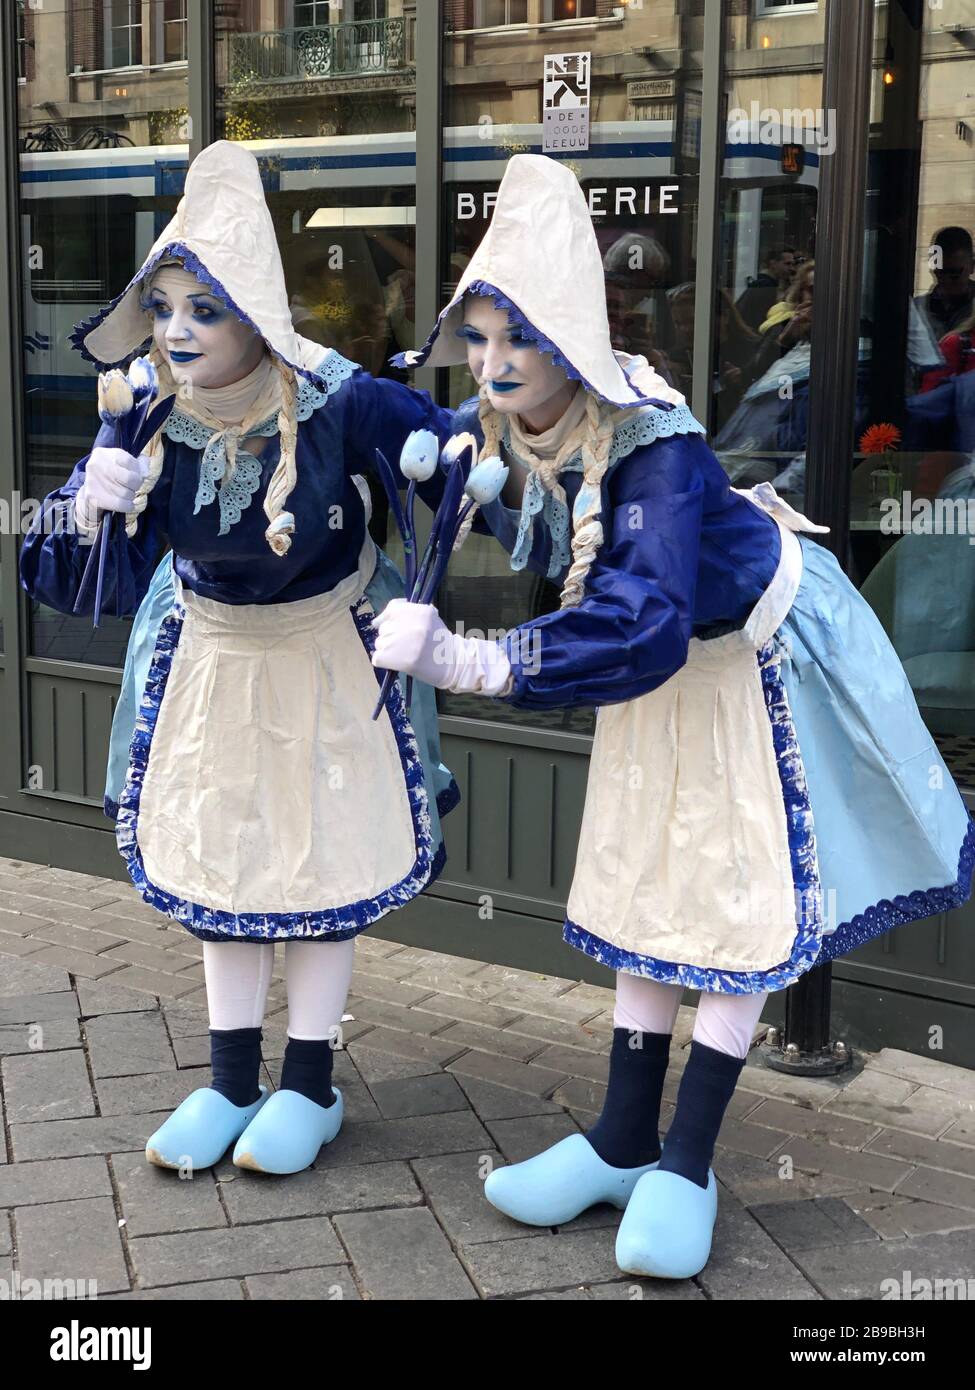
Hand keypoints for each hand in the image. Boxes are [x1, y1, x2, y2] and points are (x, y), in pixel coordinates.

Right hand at [75, 447, 149, 533]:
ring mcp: (93, 481)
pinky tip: (127, 504)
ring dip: (131, 496)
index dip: (138, 471)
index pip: (130, 461)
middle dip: (136, 485)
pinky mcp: (93, 497)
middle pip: (130, 478)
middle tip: (133, 487)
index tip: (137, 476)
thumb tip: (145, 471)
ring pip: (126, 493)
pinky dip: (128, 506)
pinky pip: (121, 504)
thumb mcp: (119, 465)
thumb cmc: (109, 478)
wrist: (90, 495)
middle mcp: (96, 465)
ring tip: (126, 495)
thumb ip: (136, 464)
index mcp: (103, 453)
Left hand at [370, 598, 511, 696]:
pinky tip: (399, 663)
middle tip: (406, 644)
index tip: (388, 624)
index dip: (387, 617)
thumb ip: (408, 613)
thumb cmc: (440, 641)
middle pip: (384, 628)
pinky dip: (385, 662)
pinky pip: (377, 658)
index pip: (392, 608)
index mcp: (418, 612)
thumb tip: (377, 621)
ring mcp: (399, 641)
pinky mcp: (393, 658)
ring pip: (380, 643)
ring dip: (388, 649)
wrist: (453, 664)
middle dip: (391, 635)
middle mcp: (407, 624)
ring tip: (405, 654)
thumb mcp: (430, 618)